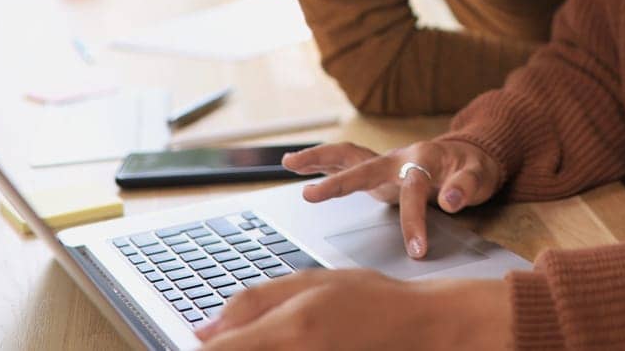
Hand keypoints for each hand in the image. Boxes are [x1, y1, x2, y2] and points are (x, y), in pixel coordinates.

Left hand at [193, 270, 508, 350]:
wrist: (423, 329)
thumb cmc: (373, 301)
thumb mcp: (310, 282)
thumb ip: (253, 302)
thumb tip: (205, 329)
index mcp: (288, 329)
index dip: (205, 349)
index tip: (202, 344)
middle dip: (229, 349)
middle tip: (237, 340)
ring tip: (272, 339)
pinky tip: (295, 345)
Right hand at [283, 140, 503, 258]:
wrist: (471, 153)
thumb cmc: (474, 166)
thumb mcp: (481, 175)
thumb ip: (466, 186)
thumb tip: (450, 199)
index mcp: (423, 158)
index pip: (413, 192)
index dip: (414, 222)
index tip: (417, 251)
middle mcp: (398, 157)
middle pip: (363, 166)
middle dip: (337, 183)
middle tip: (310, 197)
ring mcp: (386, 162)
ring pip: (348, 155)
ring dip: (318, 159)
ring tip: (289, 163)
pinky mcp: (380, 169)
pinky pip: (348, 162)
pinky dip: (324, 163)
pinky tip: (301, 166)